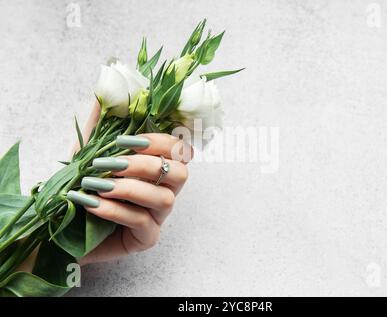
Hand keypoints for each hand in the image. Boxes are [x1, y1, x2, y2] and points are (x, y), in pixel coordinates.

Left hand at [77, 104, 191, 264]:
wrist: (62, 224)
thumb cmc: (83, 185)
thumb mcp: (89, 150)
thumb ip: (101, 122)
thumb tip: (106, 87)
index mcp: (158, 167)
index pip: (181, 150)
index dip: (161, 142)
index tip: (126, 141)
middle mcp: (164, 190)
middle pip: (181, 173)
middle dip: (146, 165)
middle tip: (111, 164)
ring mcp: (158, 216)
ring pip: (165, 199)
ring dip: (129, 188)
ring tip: (97, 184)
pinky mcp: (146, 239)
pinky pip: (143, 223)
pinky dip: (116, 211)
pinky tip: (91, 204)